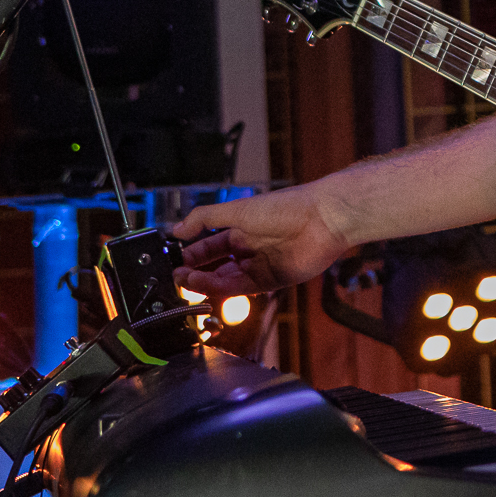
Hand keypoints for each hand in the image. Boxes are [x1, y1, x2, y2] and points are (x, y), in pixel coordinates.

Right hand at [172, 185, 350, 297]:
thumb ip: (205, 219)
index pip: (209, 247)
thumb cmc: (285, 207)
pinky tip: (207, 286)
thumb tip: (177, 228)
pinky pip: (243, 289)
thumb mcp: (237, 209)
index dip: (191, 255)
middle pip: (216, 267)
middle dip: (195, 272)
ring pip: (226, 280)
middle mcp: (249, 249)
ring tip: (185, 280)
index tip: (173, 262)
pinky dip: (223, 289)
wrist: (322, 219)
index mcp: (240, 229)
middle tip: (176, 276)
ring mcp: (260, 266)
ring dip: (205, 282)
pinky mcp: (273, 281)